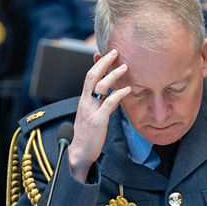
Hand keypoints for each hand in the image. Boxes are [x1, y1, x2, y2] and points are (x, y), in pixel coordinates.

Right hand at [68, 49, 130, 182]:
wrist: (79, 153)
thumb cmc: (87, 135)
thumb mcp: (92, 116)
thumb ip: (101, 103)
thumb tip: (112, 94)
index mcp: (84, 100)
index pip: (89, 77)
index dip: (97, 64)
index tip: (106, 54)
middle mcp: (85, 102)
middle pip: (92, 76)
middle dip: (103, 62)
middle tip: (115, 52)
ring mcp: (90, 111)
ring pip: (100, 87)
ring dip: (113, 75)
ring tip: (124, 67)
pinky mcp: (98, 120)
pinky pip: (108, 103)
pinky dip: (118, 94)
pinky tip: (127, 89)